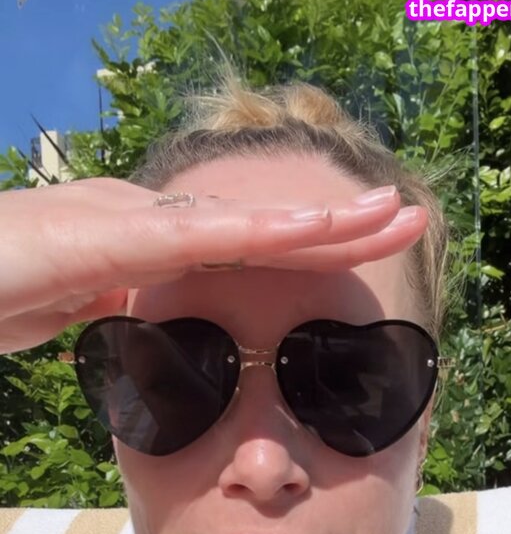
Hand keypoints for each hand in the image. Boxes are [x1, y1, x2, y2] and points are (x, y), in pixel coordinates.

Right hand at [0, 177, 426, 355]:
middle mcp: (151, 221)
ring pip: (243, 219)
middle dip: (340, 222)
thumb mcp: (78, 305)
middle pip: (264, 223)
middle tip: (408, 215)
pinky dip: (253, 232)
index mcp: (150, 243)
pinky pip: (192, 236)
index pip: (246, 244)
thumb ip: (120, 304)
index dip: (311, 244)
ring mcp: (130, 222)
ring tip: (386, 214)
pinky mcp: (104, 238)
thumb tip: (152, 320)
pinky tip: (308, 227)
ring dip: (319, 218)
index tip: (367, 249)